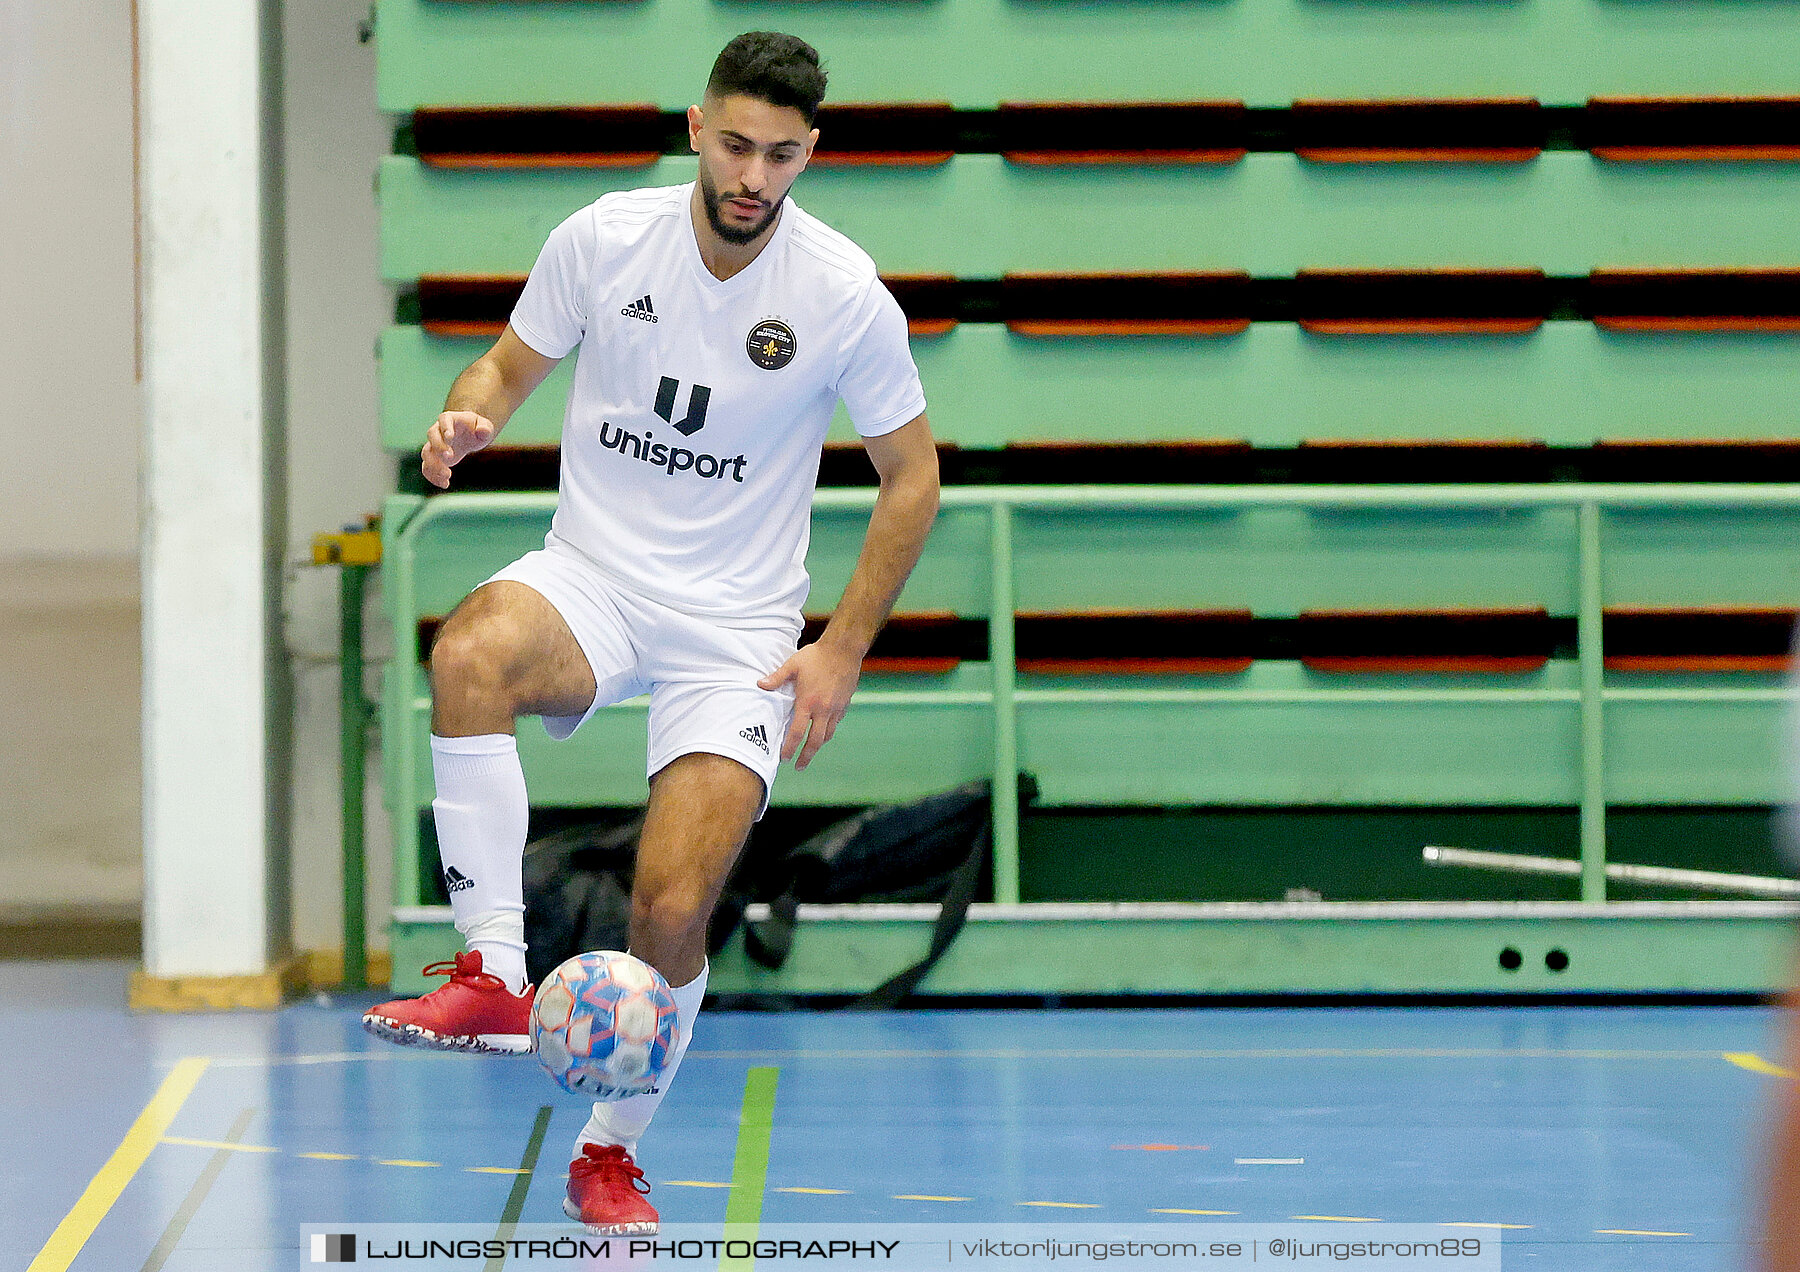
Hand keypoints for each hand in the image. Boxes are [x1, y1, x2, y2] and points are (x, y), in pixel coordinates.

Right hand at [421, 411, 495, 488]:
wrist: (468, 435)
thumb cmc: (477, 428)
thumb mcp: (485, 426)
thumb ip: (485, 428)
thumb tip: (483, 431)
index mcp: (450, 418)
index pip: (444, 419)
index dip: (445, 427)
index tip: (450, 437)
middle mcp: (438, 430)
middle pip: (432, 436)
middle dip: (439, 447)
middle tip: (450, 458)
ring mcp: (433, 444)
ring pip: (426, 453)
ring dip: (433, 464)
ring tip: (447, 475)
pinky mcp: (434, 458)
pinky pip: (426, 467)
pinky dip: (432, 476)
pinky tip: (445, 484)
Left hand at [758, 640, 862, 770]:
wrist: (844, 649)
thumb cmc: (816, 656)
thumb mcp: (793, 665)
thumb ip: (776, 677)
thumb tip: (760, 685)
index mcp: (808, 702)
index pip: (797, 733)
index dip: (790, 748)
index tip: (784, 758)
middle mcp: (823, 709)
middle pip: (815, 741)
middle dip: (806, 757)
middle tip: (799, 766)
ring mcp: (836, 708)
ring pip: (827, 734)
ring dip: (818, 746)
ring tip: (810, 752)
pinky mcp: (845, 704)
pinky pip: (836, 723)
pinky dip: (828, 730)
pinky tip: (823, 731)